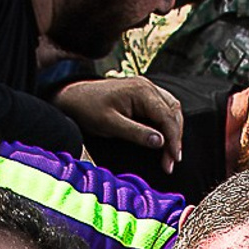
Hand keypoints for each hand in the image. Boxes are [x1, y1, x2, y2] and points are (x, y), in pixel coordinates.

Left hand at [56, 76, 183, 171]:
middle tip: (171, 162)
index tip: (173, 160)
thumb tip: (160, 142)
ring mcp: (146, 89)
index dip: (173, 139)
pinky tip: (163, 140)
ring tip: (170, 154)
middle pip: (173, 112)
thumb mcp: (110, 124)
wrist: (73, 97)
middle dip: (175, 137)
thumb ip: (136, 133)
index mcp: (141, 91)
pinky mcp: (142, 95)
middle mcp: (147, 86)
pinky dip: (166, 125)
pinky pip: (162, 109)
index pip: (167, 116)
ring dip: (173, 131)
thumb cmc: (88, 109)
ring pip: (171, 110)